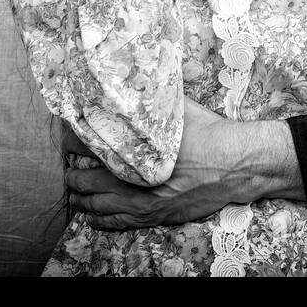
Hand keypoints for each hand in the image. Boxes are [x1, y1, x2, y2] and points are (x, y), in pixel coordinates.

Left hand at [62, 101, 300, 229]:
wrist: (239, 165)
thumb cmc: (212, 135)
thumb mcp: (182, 110)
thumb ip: (155, 102)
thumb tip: (135, 83)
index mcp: (138, 151)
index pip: (90, 146)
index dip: (73, 140)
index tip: (67, 136)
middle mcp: (136, 181)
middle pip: (87, 180)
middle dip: (73, 171)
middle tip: (69, 163)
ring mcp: (145, 204)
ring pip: (98, 206)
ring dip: (81, 197)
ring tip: (73, 188)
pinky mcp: (156, 217)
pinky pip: (117, 223)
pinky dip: (99, 218)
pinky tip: (91, 213)